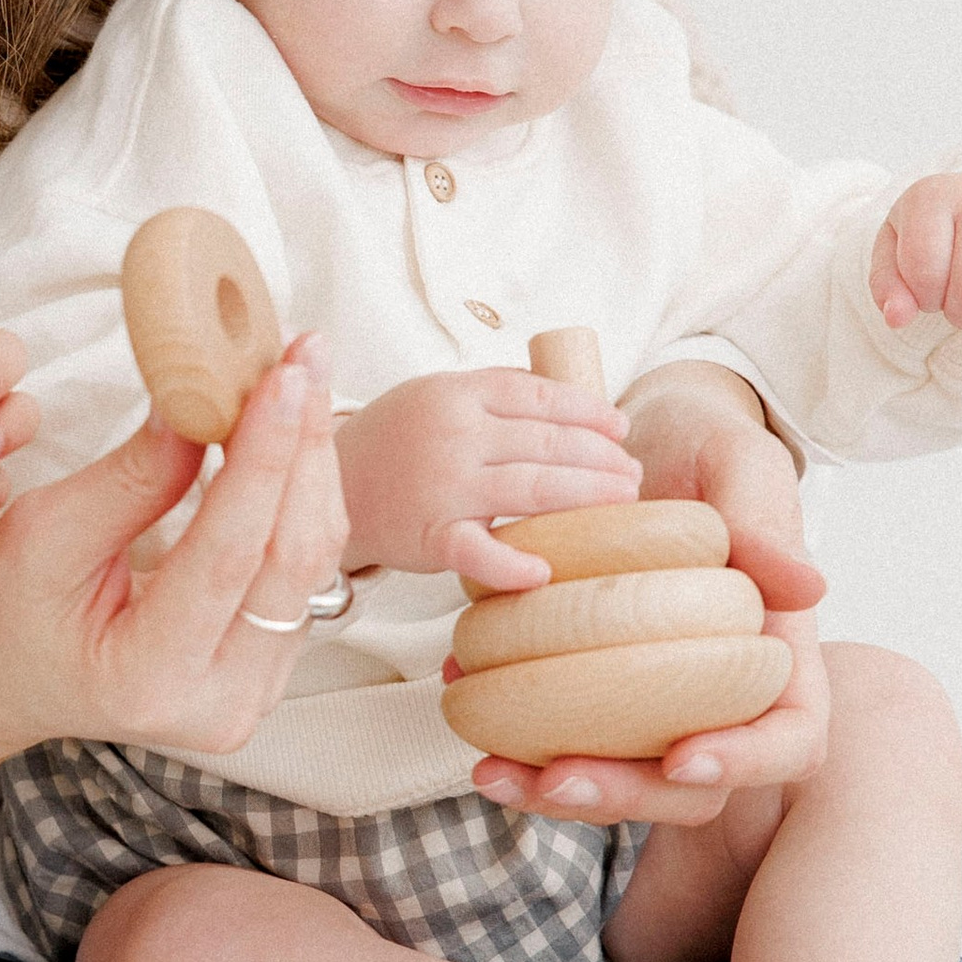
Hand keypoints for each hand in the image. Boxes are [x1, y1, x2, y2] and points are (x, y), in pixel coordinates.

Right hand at [0, 336, 350, 848]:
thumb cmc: (1, 613)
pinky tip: (289, 438)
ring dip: (311, 465)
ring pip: (311, 562)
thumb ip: (134, 475)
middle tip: (306, 355)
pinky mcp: (265, 670)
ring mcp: (252, 694)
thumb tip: (208, 402)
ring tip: (302, 381)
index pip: (228, 550)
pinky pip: (302, 573)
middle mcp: (218, 702)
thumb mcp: (42, 534)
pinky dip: (298, 497)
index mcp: (149, 676)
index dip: (264, 454)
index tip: (284, 374)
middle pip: (292, 557)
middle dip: (304, 446)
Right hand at [334, 368, 642, 591]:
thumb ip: (493, 392)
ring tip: (624, 499)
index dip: (589, 411)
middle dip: (602, 457)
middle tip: (634, 473)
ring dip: (589, 495)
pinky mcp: (431, 535)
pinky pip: (481, 551)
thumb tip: (567, 396)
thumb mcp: (435, 395)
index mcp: (457, 393)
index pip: (540, 395)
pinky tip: (547, 569)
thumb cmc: (392, 441)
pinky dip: (514, 563)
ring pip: (534, 488)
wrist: (327, 484)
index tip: (621, 428)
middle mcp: (453, 434)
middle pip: (548, 441)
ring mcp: (443, 485)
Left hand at [468, 364, 829, 828]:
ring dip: (552, 791)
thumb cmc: (707, 446)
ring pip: (621, 779)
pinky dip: (516, 743)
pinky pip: (564, 737)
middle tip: (555, 779)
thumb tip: (808, 589)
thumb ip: (766, 524)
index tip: (682, 757)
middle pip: (693, 786)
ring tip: (490, 772)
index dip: (746, 762)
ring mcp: (656, 701)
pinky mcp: (597, 690)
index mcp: (778, 654)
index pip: (791, 738)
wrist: (642, 434)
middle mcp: (722, 694)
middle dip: (623, 796)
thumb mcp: (741, 466)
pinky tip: (467, 716)